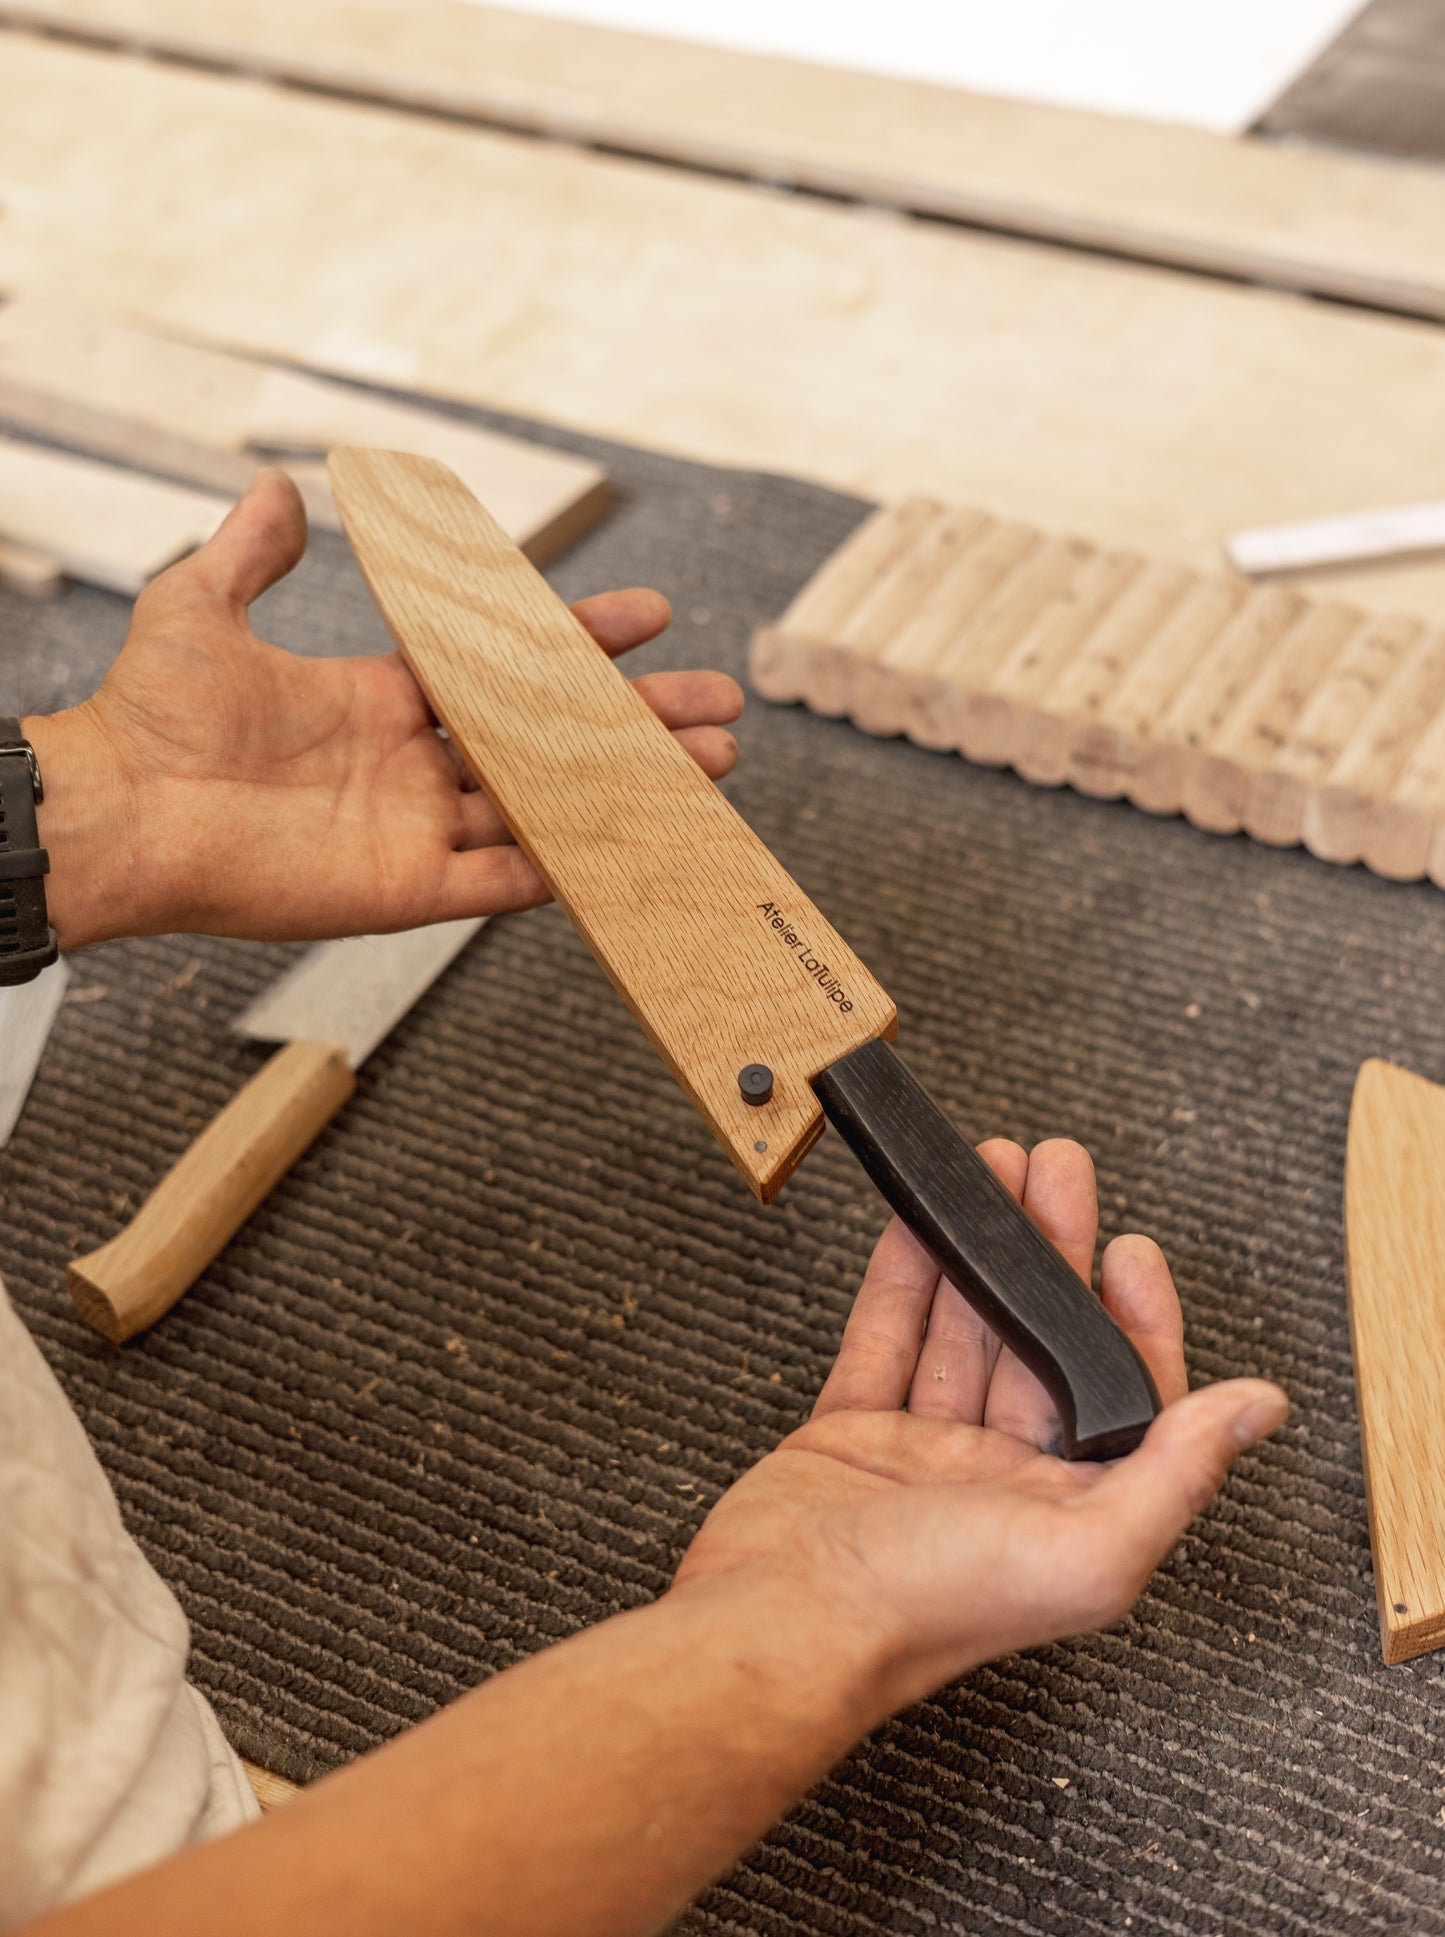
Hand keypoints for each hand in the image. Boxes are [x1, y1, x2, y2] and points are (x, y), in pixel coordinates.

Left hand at [27, 469, 742, 948]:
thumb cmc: (149, 715)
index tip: (647, 614)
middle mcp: (412, 768)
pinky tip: (639, 843)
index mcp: (381, 701)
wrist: (121, 808)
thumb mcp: (200, 607)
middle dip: (635, 721)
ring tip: (710, 767)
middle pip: (548, 740)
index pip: (501, 665)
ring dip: (629, 788)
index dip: (574, 639)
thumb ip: (250, 553)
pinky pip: (507, 882)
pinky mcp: (409, 891)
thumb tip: (280, 486)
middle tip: (714, 705)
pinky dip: (572, 865)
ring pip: (547, 808)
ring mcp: (417, 831)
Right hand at [673, 1138, 1287, 1713]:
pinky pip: (883, 1338)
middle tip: (1057, 1168)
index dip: (1133, 1315)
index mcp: (1071, 1513)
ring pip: (966, 1329)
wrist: (779, 1621)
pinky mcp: (850, 1434)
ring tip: (994, 1170)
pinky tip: (920, 1225)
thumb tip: (1260, 1409)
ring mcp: (923, 1454)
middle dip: (1054, 1250)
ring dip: (984, 1251)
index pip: (1125, 1395)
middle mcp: (1003, 1482)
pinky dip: (902, 1276)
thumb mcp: (1086, 1549)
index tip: (1127, 1247)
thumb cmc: (924, 1608)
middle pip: (1042, 1343)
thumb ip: (1177, 1472)